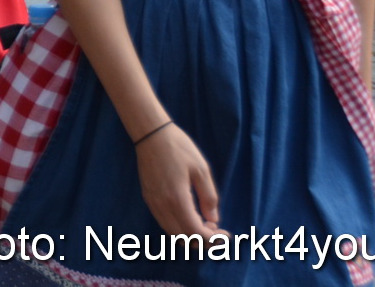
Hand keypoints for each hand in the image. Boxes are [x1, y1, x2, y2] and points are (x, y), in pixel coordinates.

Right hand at [135, 123, 225, 241]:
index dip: (213, 239)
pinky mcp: (148, 198)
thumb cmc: (179, 148)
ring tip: (204, 223)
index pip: (195, 233)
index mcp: (177, 199)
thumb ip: (209, 197)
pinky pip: (164, 222)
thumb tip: (214, 220)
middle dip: (202, 241)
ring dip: (190, 235)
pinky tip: (189, 215)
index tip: (226, 234)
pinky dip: (179, 227)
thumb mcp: (201, 170)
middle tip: (217, 229)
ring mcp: (153, 203)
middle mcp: (162, 206)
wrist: (151, 134)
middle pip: (183, 238)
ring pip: (172, 233)